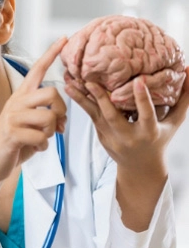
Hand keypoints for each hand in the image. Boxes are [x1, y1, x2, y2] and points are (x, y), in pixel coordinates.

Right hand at [0, 37, 67, 184]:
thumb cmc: (13, 145)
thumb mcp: (30, 126)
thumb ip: (45, 117)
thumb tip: (62, 119)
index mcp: (20, 97)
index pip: (37, 70)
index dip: (51, 54)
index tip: (65, 38)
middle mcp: (15, 103)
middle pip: (52, 93)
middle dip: (62, 111)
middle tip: (59, 126)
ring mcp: (11, 117)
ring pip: (49, 117)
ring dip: (51, 133)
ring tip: (43, 139)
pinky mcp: (11, 133)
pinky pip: (41, 136)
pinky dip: (43, 146)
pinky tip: (35, 149)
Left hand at [65, 68, 188, 171]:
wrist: (139, 166)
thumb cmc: (159, 138)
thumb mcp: (174, 121)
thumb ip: (184, 97)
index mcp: (149, 132)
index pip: (146, 114)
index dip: (142, 98)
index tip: (138, 81)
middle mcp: (128, 135)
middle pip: (112, 115)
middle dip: (101, 98)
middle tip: (90, 81)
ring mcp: (111, 137)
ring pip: (95, 115)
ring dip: (81, 99)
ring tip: (70, 83)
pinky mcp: (100, 135)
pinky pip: (90, 116)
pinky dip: (81, 102)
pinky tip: (72, 88)